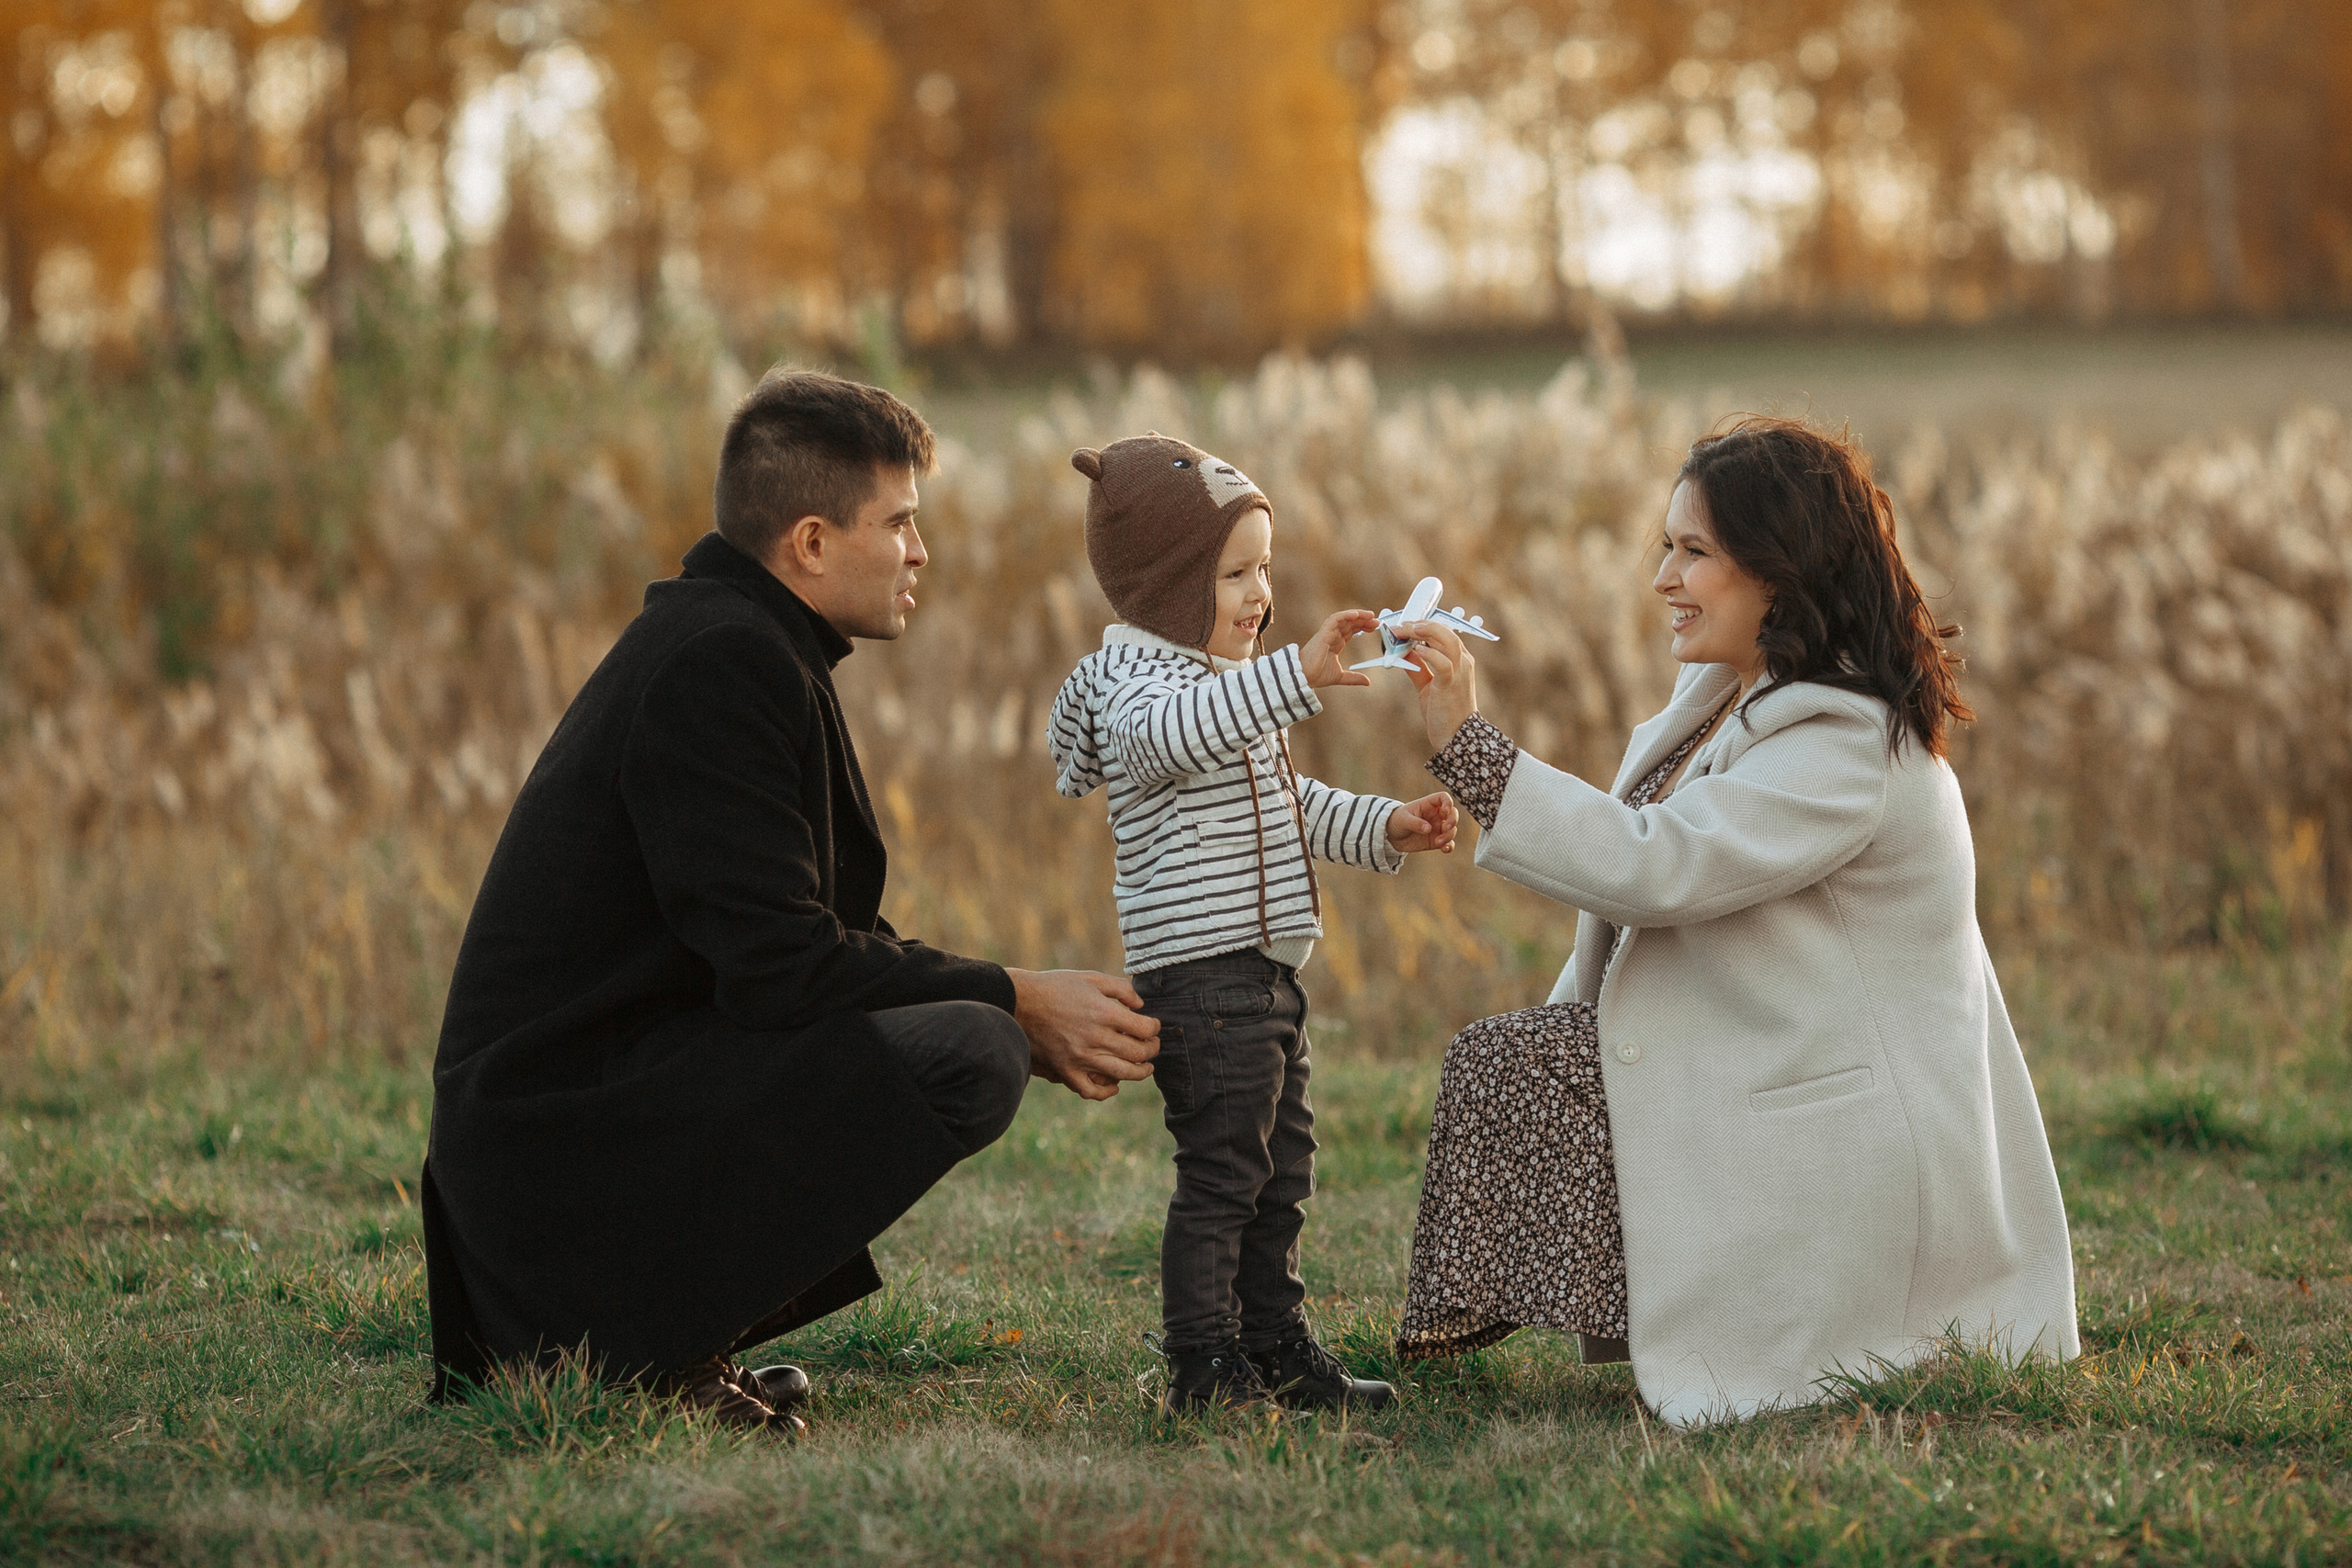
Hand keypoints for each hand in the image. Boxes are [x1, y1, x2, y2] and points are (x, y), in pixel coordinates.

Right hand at [1005, 968, 1159, 1101]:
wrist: (1020, 1001)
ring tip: (1146, 1068)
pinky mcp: (1065, 1070)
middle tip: (1153, 1045)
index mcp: (1104, 1012)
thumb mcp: (1090, 977)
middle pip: (1138, 1053)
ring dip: (1140, 1072)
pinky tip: (1115, 1087)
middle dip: (1152, 1049)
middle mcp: (1095, 1037)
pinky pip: (1091, 1090)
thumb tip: (1141, 1006)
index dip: (1155, 1028)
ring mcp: (1080, 1057)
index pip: (1144, 1028)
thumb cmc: (1056, 986)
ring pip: (1122, 1074)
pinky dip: (1106, 1092)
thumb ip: (1120, 989)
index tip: (1153, 1026)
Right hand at [1298, 609, 1382, 689]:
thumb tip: (1367, 682)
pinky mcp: (1323, 633)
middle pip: (1350, 622)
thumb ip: (1354, 678)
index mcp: (1335, 643)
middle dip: (1364, 620)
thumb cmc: (1316, 675)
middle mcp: (1332, 636)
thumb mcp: (1341, 676)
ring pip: (1344, 618)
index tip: (1375, 627)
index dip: (1363, 626)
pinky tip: (1356, 615)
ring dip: (1357, 615)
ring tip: (1370, 615)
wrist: (1304, 677)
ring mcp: (1327, 633)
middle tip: (1376, 620)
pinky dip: (1345, 615)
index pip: (1351, 630)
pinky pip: (1335, 619)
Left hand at [1386, 791, 1459, 854]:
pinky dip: (1449, 846)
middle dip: (1453, 820)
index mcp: (1428, 804)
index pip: (1443, 798)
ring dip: (1449, 835)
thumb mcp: (1403, 819)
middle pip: (1453, 813)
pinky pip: (1448, 843)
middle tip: (1445, 828)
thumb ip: (1415, 823)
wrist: (1392, 836)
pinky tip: (1445, 849)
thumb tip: (1428, 829)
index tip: (1445, 810)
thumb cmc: (1397, 821)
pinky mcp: (1437, 841)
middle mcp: (1436, 815)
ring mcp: (1438, 828)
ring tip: (1438, 842)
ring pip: (1452, 830)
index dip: (1448, 802)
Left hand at [1401, 620, 1477, 750]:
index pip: (1445, 633)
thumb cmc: (1444, 711)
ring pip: (1447, 640)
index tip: (1406, 625)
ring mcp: (1460, 671)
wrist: (1456, 736)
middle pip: (1445, 632)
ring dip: (1426, 631)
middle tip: (1401, 625)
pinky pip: (1443, 663)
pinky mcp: (1451, 683)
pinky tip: (1417, 649)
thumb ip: (1418, 668)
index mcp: (1460, 660)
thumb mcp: (1427, 685)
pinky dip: (1430, 653)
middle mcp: (1463, 661)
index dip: (1425, 626)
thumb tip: (1403, 652)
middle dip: (1421, 625)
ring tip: (1407, 629)